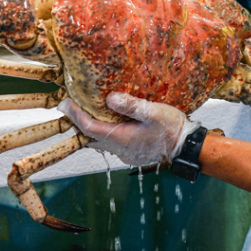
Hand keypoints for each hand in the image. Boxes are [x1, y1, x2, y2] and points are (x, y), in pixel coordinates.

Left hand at [58, 92, 200, 165]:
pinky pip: (108, 143)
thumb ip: (132, 105)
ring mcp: (124, 152)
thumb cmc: (172, 128)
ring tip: (83, 110)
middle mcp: (118, 148)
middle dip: (76, 121)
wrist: (186, 147)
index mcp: (121, 138)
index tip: (64, 103)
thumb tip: (110, 98)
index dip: (74, 115)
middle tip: (68, 105)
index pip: (88, 127)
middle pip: (88, 136)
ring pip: (98, 141)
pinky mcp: (130, 152)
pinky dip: (100, 131)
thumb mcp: (154, 112)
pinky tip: (105, 120)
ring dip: (88, 127)